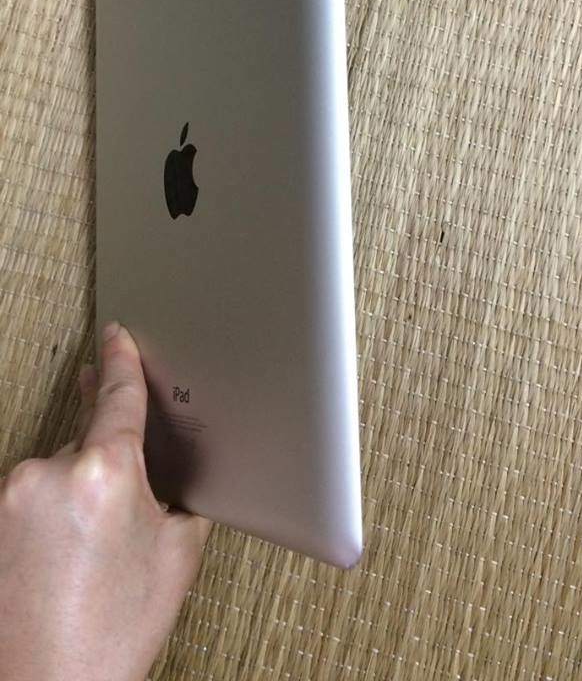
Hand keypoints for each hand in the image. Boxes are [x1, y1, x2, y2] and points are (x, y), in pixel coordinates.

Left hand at [0, 322, 211, 680]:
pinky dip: (48, 518)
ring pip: (57, 473)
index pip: (119, 395)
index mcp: (106, 471)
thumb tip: (171, 469)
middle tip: (117, 522)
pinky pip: (28, 498)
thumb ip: (178, 493)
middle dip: (108, 470)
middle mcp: (49, 472)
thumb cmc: (109, 634)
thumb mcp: (176, 554)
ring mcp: (10, 495)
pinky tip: (60, 561)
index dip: (121, 359)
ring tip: (85, 561)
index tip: (116, 335)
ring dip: (74, 499)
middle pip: (88, 442)